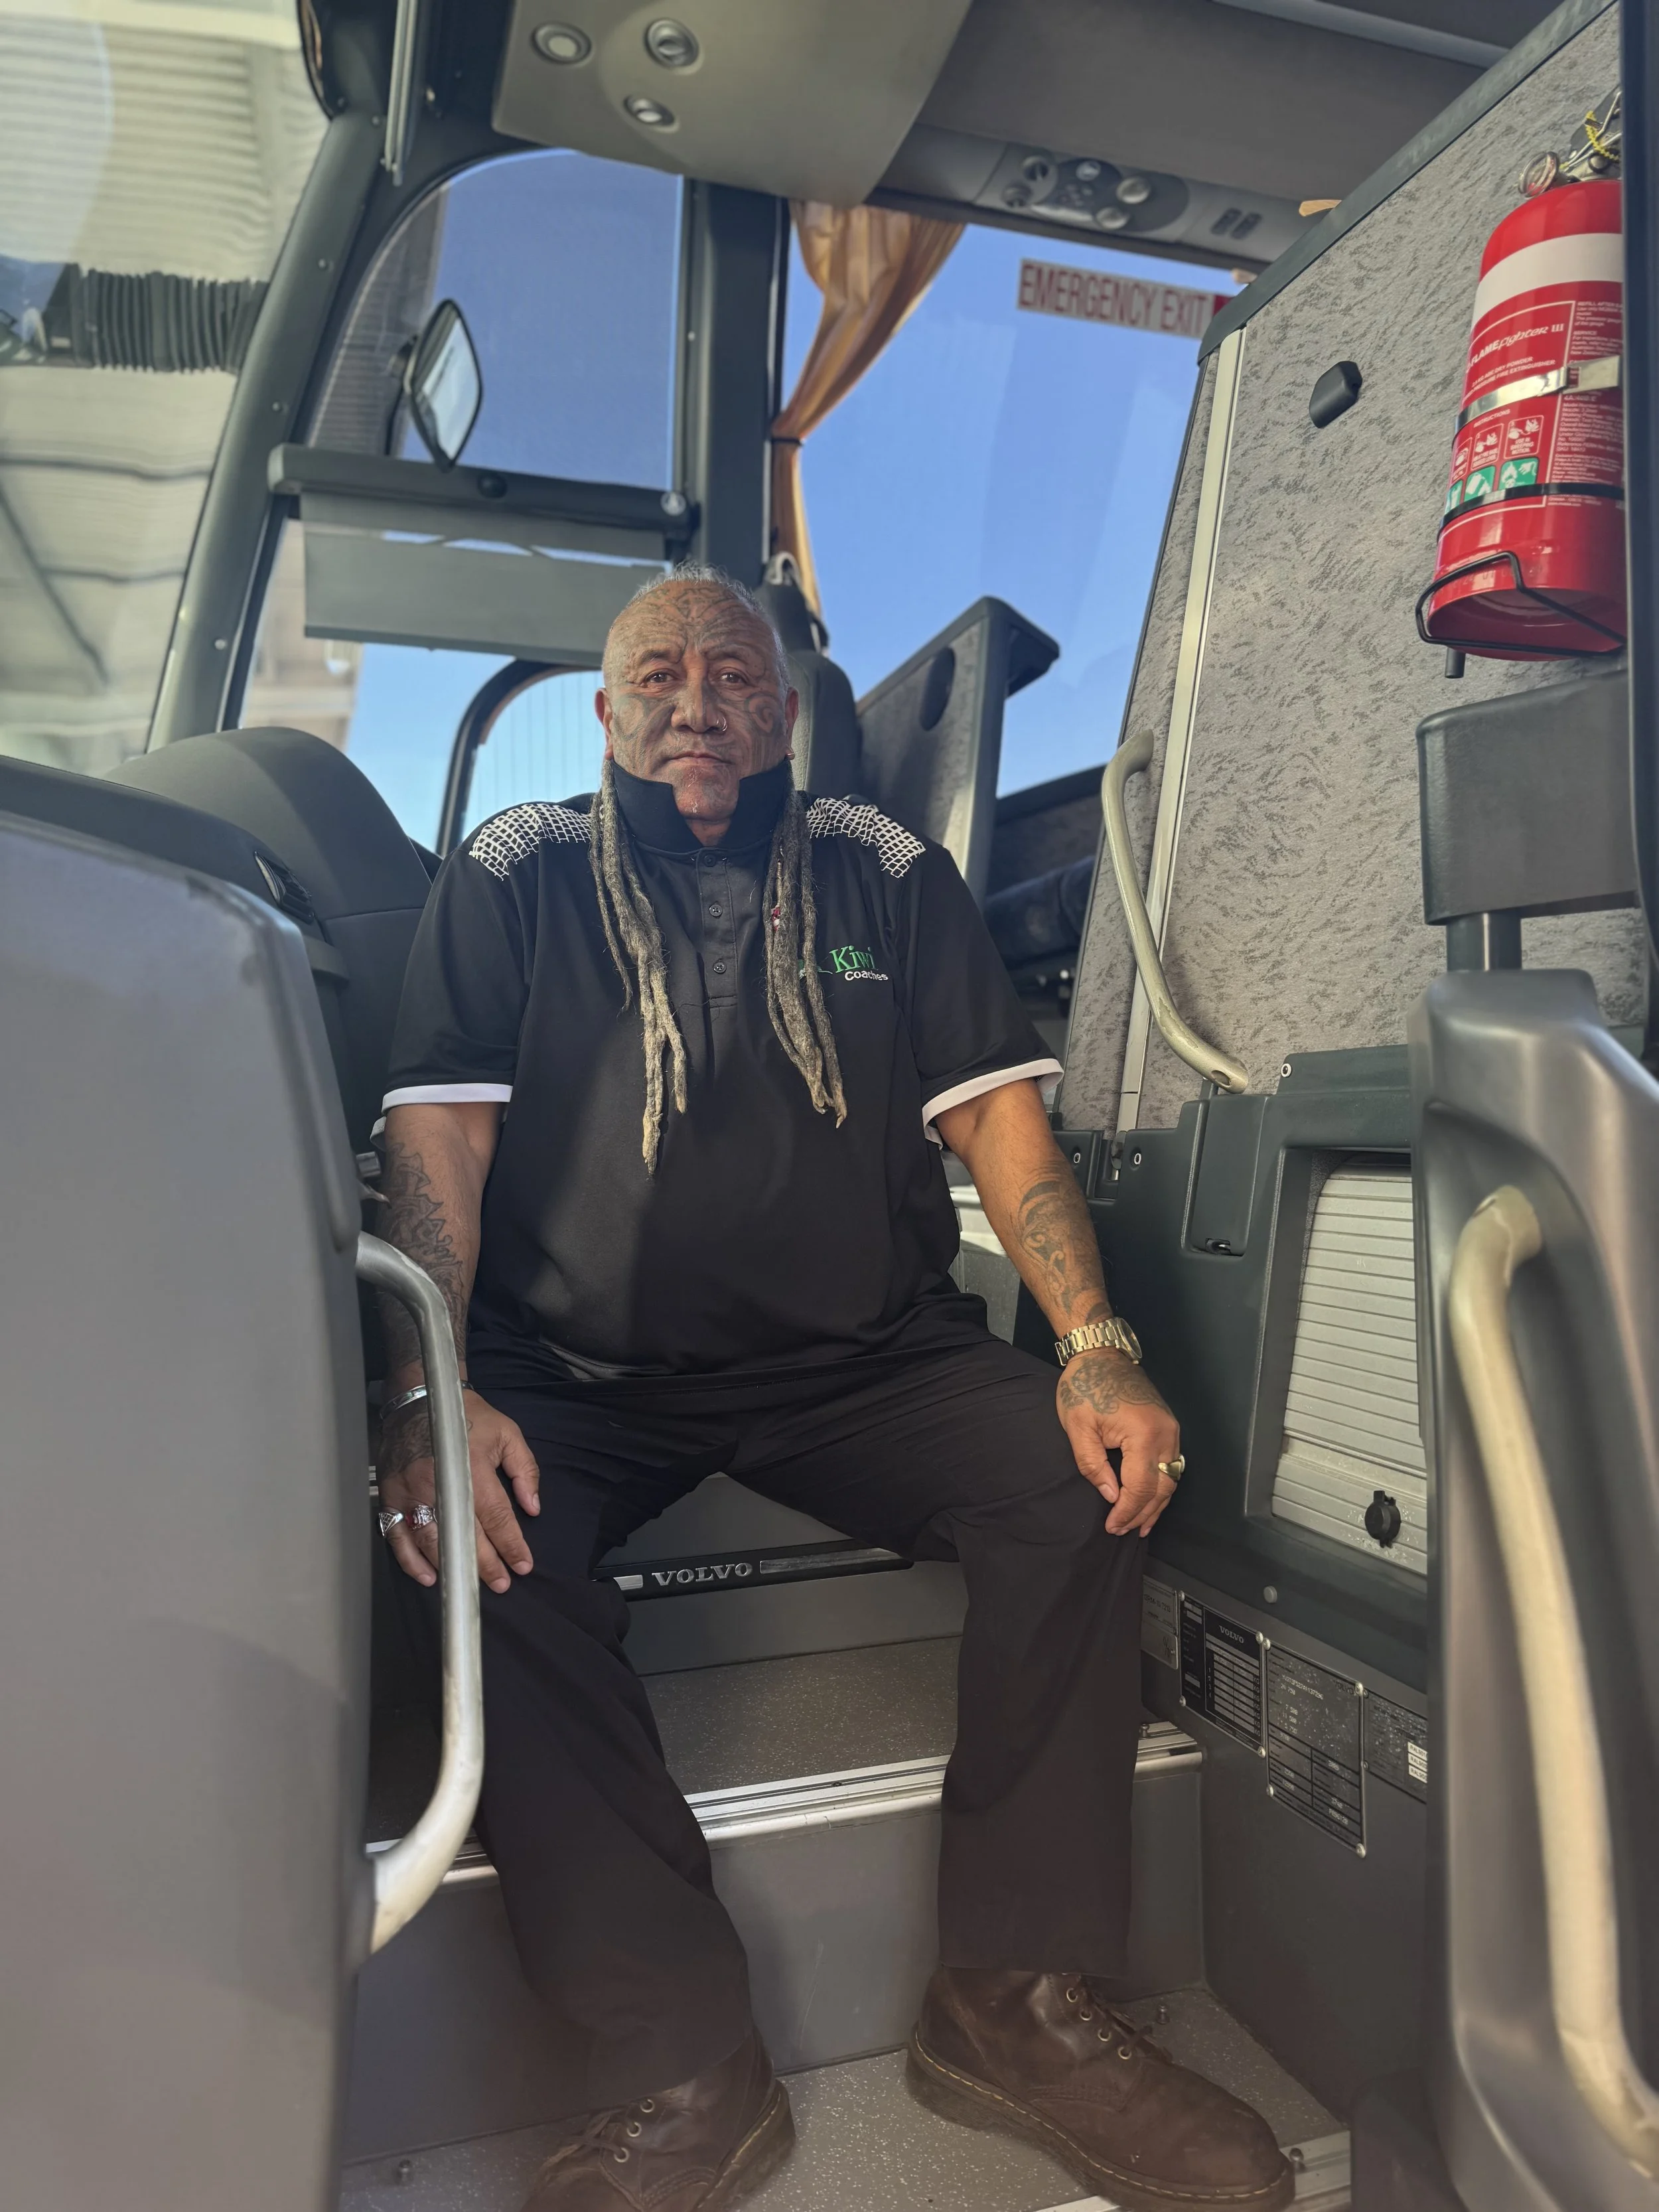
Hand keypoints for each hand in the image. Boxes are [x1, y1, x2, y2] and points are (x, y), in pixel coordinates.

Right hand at [378, 1390, 540, 1593]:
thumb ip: (525, 1470)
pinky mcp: (390, 1496)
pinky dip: (410, 1560)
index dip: (511, 1544)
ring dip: (452, 1567)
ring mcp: (410, 1491)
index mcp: (472, 1466)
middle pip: (464, 1535)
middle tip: (502, 1583)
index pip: (496, 1516)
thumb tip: (532, 1507)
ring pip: (431, 1541)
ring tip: (469, 1585)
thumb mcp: (508, 1433)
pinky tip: (428, 1575)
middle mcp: (439, 1482)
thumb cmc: (467, 1416)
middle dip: (486, 1564)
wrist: (421, 1396)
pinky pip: (397, 1536)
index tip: (523, 1564)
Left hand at [1056, 1349, 1181, 1537]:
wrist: (1101, 1353)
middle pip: (1162, 1488)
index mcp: (1144, 1435)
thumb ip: (1093, 1465)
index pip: (1141, 1487)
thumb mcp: (1078, 1427)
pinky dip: (1161, 1486)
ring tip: (1139, 1526)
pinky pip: (1171, 1466)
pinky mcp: (1169, 1427)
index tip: (1111, 1527)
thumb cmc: (1085, 1386)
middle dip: (1142, 1513)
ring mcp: (1172, 1430)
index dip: (1127, 1511)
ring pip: (1172, 1479)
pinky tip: (1150, 1500)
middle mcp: (1166, 1434)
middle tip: (1122, 1531)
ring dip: (1156, 1504)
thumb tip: (1111, 1496)